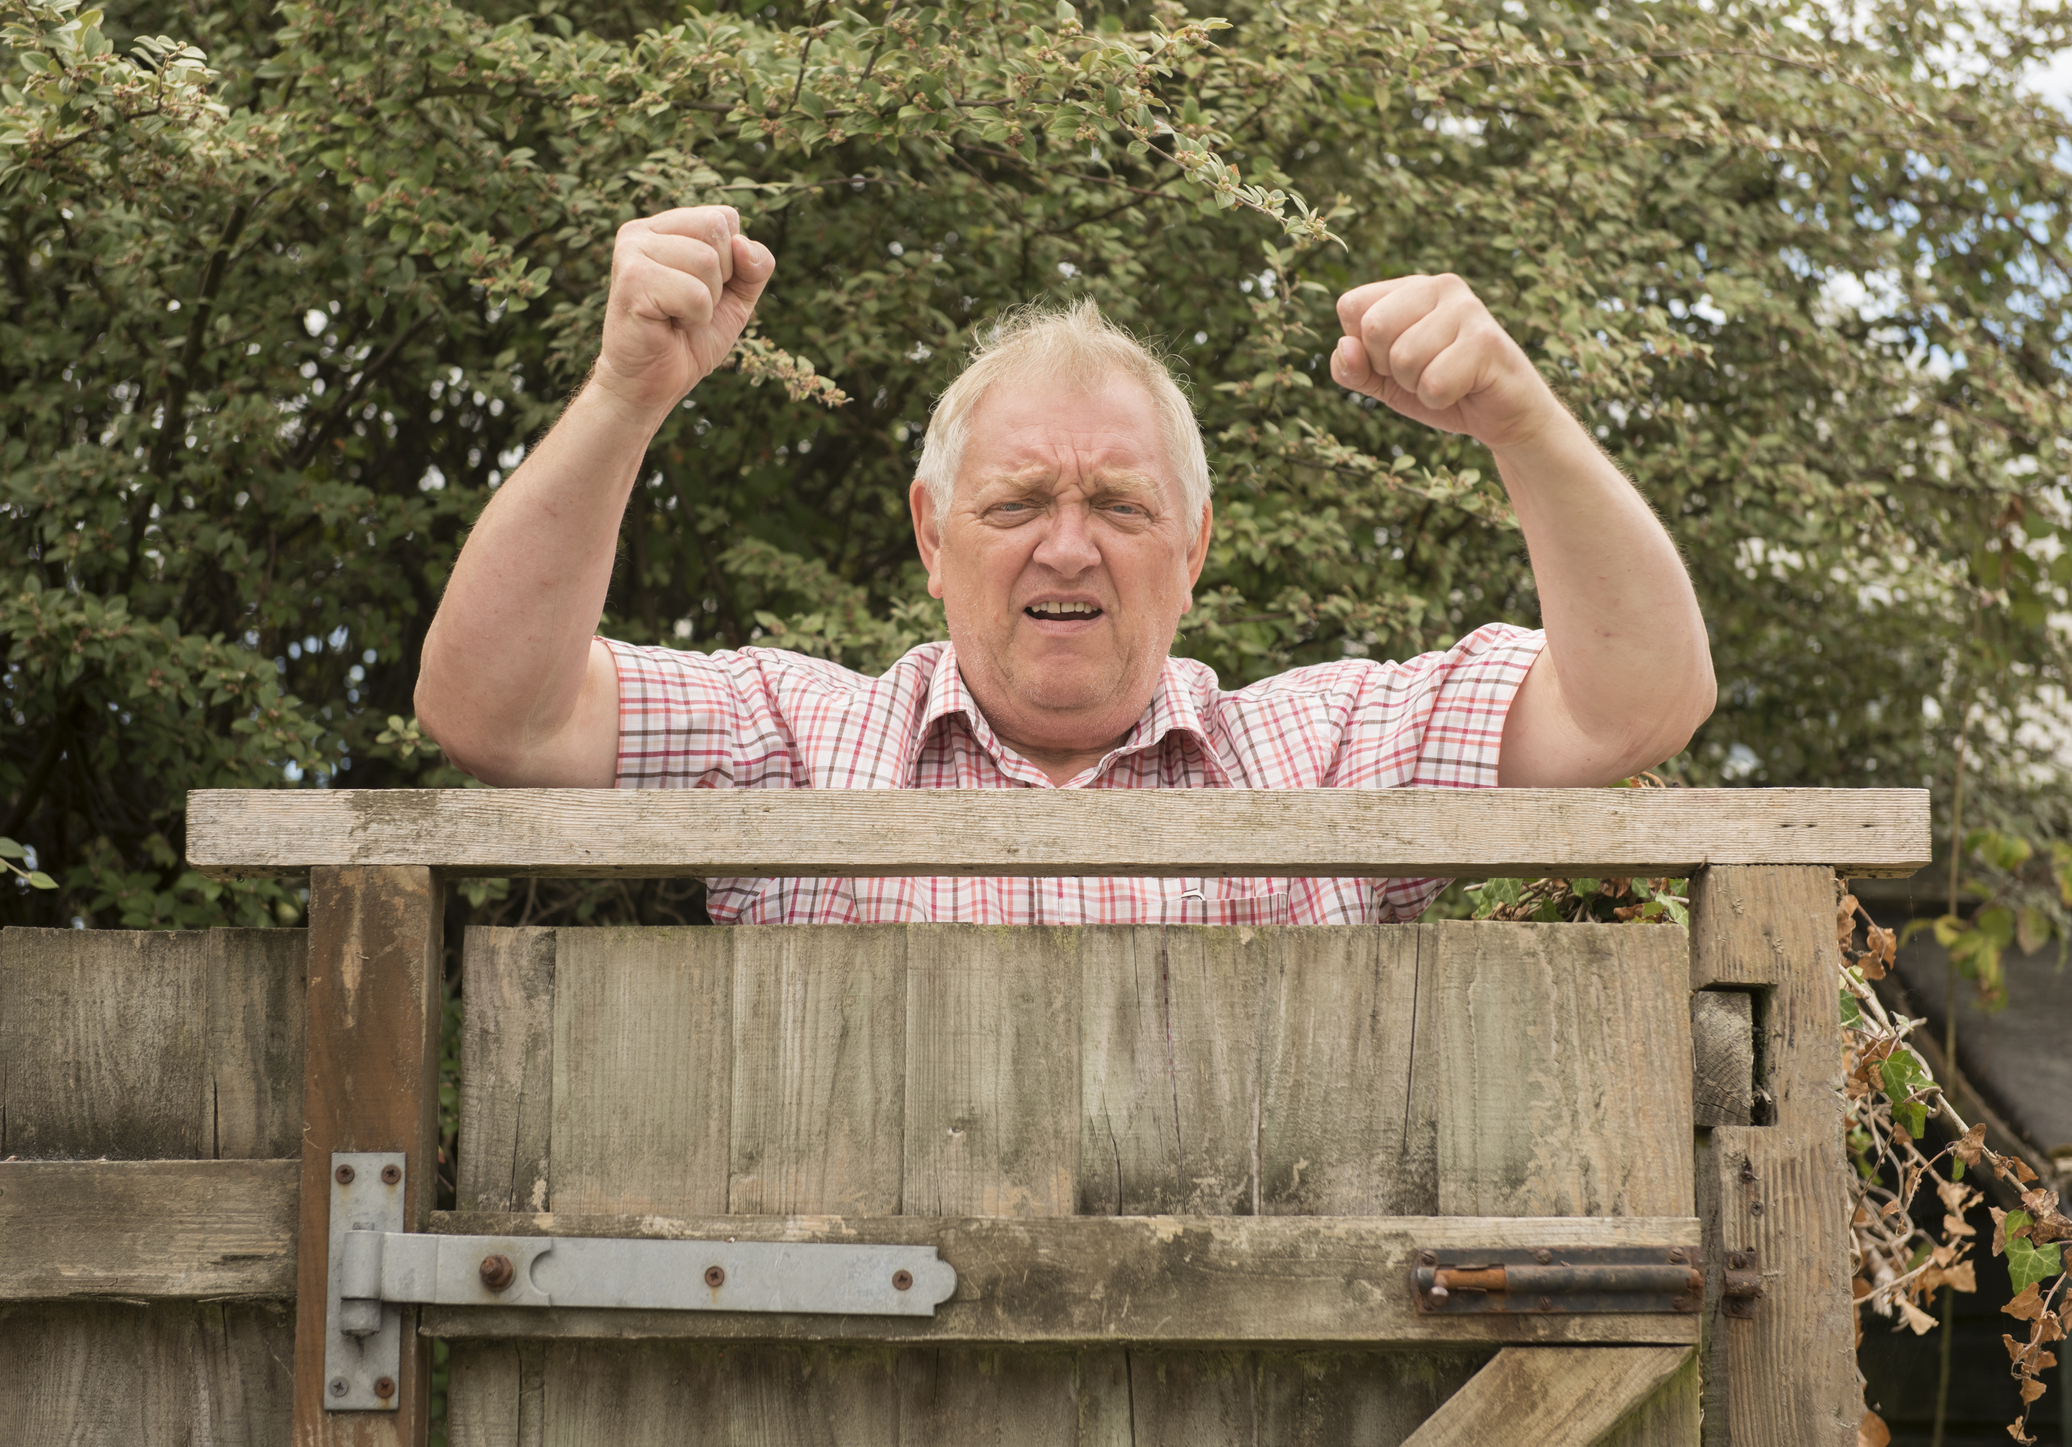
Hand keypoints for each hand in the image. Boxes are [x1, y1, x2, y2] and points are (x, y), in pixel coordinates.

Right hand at [591, 205, 775, 415]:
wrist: (652, 384)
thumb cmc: (689, 339)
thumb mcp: (736, 297)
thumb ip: (754, 265)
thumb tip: (742, 245)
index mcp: (663, 227)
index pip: (724, 217)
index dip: (733, 260)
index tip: (704, 289)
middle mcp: (641, 232)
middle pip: (716, 229)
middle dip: (721, 278)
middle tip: (691, 304)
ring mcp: (631, 252)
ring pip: (707, 261)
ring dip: (707, 302)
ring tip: (679, 316)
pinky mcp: (631, 281)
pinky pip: (696, 293)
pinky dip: (696, 318)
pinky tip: (669, 325)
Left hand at [1330, 274, 1559, 451]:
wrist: (1503, 415)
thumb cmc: (1440, 390)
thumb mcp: (1383, 383)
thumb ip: (1352, 368)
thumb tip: (1345, 347)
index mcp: (1410, 288)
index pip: (1351, 307)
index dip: (1362, 348)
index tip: (1393, 360)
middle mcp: (1439, 285)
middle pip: (1373, 327)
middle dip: (1388, 368)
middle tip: (1421, 372)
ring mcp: (1466, 308)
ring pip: (1403, 359)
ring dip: (1417, 387)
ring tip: (1445, 379)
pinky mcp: (1486, 340)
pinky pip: (1433, 383)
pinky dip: (1439, 400)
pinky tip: (1463, 389)